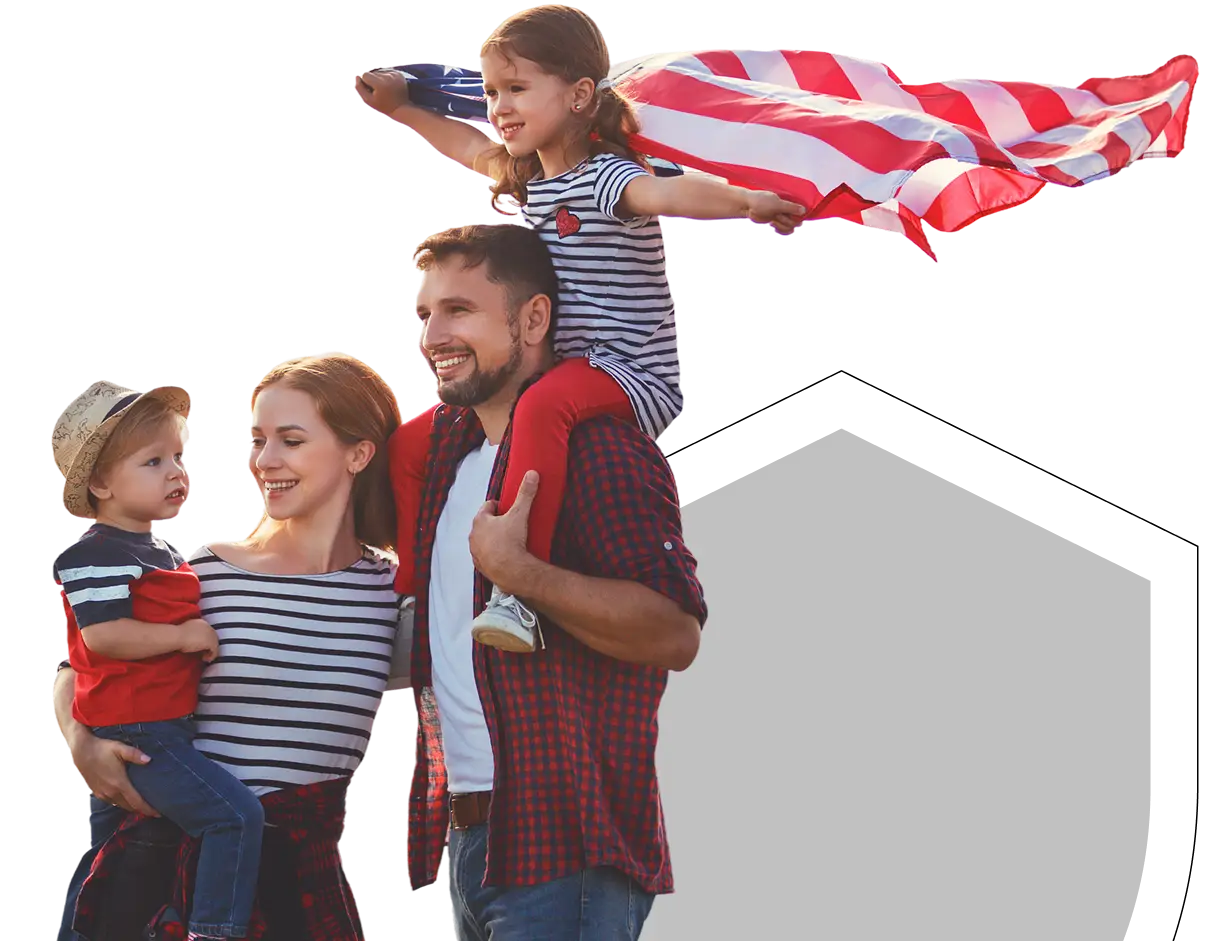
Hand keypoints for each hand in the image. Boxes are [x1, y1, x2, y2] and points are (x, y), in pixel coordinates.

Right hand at [70, 730, 160, 816]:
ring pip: (121, 805)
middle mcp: (111, 792)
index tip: (159, 813)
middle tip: (154, 809)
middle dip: (142, 810)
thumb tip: (149, 759)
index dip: (148, 809)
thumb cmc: (103, 749)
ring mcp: (103, 794)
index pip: (137, 802)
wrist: (82, 752)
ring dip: (132, 807)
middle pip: (130, 806)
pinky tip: (127, 798)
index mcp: (119, 783)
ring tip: (143, 804)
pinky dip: (122, 803)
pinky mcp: (97, 793)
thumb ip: (135, 755)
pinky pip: (113, 802)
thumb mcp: (120, 748)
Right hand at [179, 618, 218, 662]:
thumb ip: (193, 633)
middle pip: (213, 637)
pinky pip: (215, 650)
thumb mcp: (186, 632)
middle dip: (209, 645)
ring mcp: (211, 634)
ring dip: (210, 651)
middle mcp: (208, 626)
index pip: (207, 631)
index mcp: (201, 622)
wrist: (177, 636)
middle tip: (204, 653)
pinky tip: (205, 659)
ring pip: (215, 644)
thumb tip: (194, 641)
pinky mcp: (211, 642)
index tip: (201, 646)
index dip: (205, 639)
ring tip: (204, 657)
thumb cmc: (177, 635)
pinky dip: (211, 656)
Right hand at [354, 68, 409, 115]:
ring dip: (380, 79)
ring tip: (384, 89)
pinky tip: (389, 85)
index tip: (371, 90)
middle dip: (373, 81)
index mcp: (380, 83)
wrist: (401, 108)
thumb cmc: (384, 106)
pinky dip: (386, 77)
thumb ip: (360, 88)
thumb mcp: (369, 100)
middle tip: (379, 91)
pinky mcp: (399, 74)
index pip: (365, 75)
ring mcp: (394, 74)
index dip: (366, 83)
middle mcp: (388, 77)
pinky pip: (387, 72)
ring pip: (380, 72)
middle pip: (373, 73)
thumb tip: (357, 77)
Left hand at [469, 471, 539, 593]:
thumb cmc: (511, 541)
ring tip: (509, 541)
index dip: (500, 506)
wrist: (510, 571)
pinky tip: (505, 556)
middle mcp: (473, 535)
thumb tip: (532, 474)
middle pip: (484, 523)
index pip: (488, 506)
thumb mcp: (520, 514)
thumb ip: (525, 493)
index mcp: (480, 520)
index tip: (510, 510)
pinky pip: (485, 556)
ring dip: (493, 539)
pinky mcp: (480, 565)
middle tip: (511, 525)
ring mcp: (475, 551)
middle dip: (496, 522)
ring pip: (483, 540)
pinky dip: (493, 554)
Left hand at [747, 191, 806, 234]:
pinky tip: (775, 224)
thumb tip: (803, 210)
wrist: (747, 206)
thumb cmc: (760, 201)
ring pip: (790, 224)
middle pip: (796, 219)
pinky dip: (781, 228)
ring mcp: (781, 215)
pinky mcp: (775, 221)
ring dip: (784, 224)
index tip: (800, 216)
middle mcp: (786, 208)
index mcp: (788, 201)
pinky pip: (783, 227)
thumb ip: (790, 207)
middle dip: (790, 220)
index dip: (801, 214)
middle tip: (781, 216)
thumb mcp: (777, 204)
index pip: (801, 208)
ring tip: (776, 219)